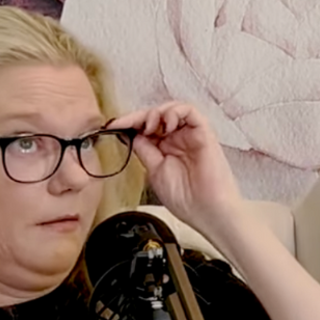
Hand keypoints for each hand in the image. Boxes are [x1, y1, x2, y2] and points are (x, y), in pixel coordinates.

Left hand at [106, 101, 242, 232]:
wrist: (206, 211)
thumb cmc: (186, 199)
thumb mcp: (154, 171)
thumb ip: (145, 150)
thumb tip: (133, 134)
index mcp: (167, 150)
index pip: (146, 129)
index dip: (129, 123)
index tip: (112, 126)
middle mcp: (179, 140)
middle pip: (157, 115)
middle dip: (139, 116)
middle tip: (126, 123)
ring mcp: (191, 135)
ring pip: (173, 109)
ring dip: (157, 112)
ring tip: (151, 127)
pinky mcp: (204, 133)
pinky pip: (190, 111)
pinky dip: (175, 111)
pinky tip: (166, 124)